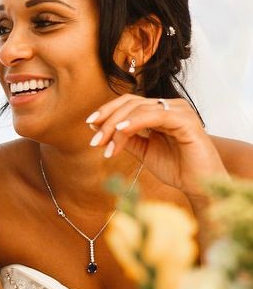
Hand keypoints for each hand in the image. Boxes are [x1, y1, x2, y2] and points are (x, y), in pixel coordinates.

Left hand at [87, 94, 227, 197]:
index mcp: (160, 111)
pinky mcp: (187, 121)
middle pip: (131, 103)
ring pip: (139, 109)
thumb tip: (98, 127)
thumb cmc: (175, 168)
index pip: (129, 102)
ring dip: (117, 126)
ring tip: (104, 144)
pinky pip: (156, 116)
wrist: (198, 185)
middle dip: (108, 121)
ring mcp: (180, 111)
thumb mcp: (143, 151)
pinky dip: (135, 122)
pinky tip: (121, 132)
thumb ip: (125, 138)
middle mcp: (170, 106)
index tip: (90, 124)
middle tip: (94, 141)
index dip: (107, 111)